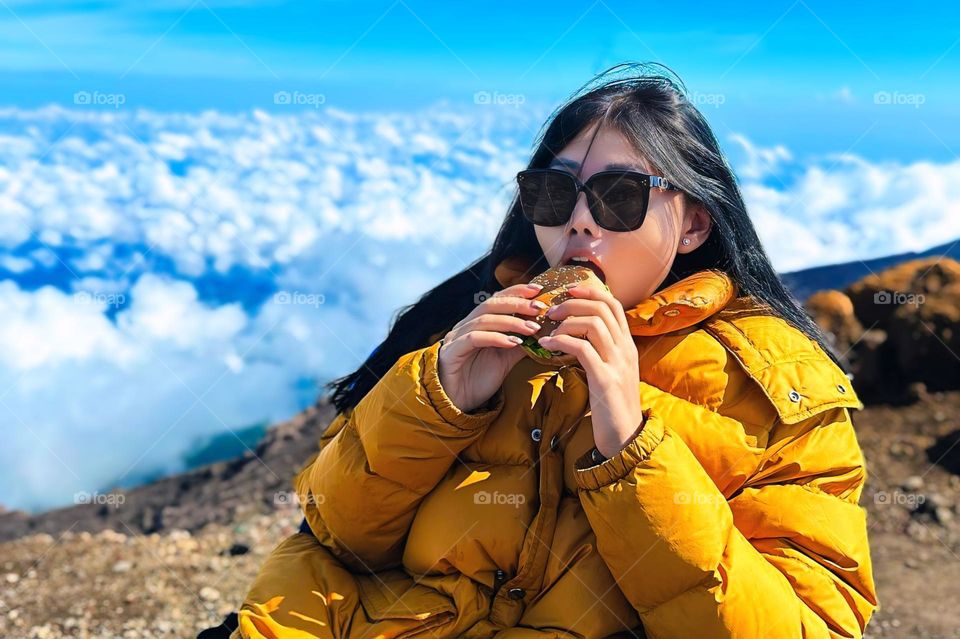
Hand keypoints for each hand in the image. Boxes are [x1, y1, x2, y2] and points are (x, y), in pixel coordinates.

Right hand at [437, 283, 547, 412]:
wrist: (455, 405)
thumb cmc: (478, 381)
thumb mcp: (505, 360)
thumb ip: (520, 345)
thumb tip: (543, 334)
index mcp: (476, 323)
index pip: (496, 299)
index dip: (516, 292)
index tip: (538, 290)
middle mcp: (465, 326)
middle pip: (490, 305)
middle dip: (516, 304)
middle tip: (538, 308)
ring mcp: (456, 338)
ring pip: (484, 320)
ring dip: (510, 322)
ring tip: (532, 329)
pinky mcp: (451, 352)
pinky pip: (474, 339)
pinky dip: (495, 338)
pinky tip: (513, 342)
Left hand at [535, 282, 644, 456]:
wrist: (625, 436)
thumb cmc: (612, 405)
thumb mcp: (610, 372)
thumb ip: (599, 351)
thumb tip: (576, 334)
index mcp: (627, 345)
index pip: (613, 304)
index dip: (589, 292)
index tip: (567, 291)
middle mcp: (625, 349)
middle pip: (602, 308)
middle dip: (573, 303)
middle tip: (550, 311)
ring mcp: (617, 363)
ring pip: (593, 324)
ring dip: (565, 321)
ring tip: (547, 330)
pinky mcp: (605, 379)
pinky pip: (582, 348)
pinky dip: (560, 342)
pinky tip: (546, 346)